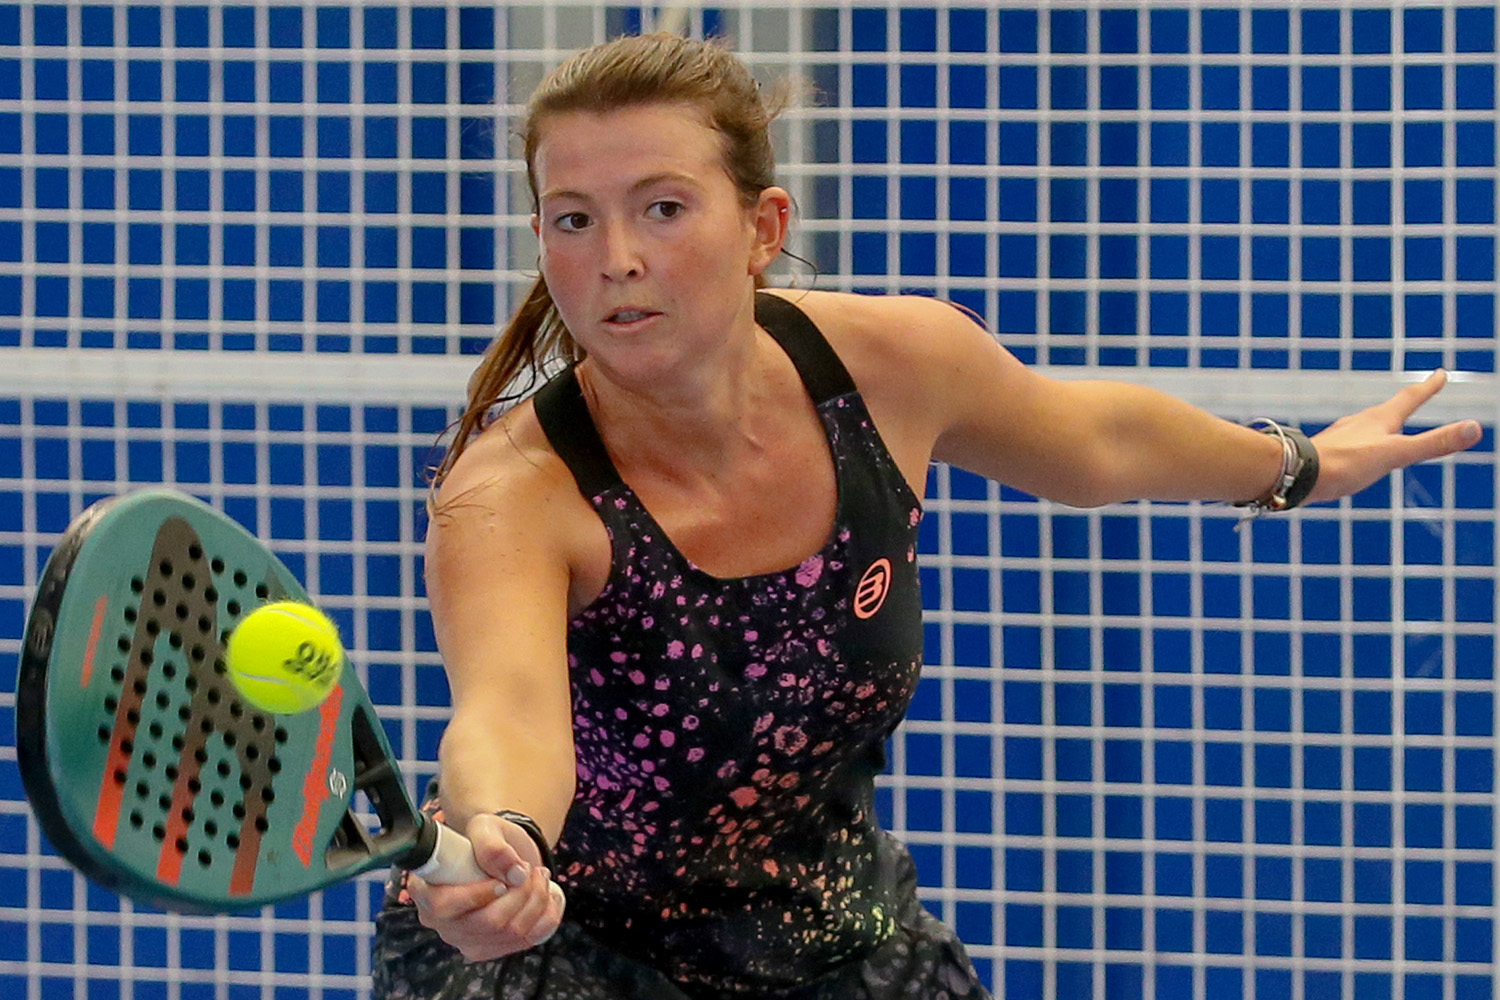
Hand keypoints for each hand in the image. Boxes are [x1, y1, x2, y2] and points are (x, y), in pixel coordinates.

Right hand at [407, 813, 565, 962]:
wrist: (504, 859)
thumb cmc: (487, 842)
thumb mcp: (486, 827)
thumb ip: (492, 844)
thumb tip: (514, 872)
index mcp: (425, 890)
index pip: (443, 906)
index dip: (476, 895)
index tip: (501, 881)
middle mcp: (440, 922)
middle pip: (486, 923)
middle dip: (519, 894)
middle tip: (531, 870)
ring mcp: (465, 940)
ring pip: (509, 933)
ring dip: (536, 901)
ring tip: (540, 876)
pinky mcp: (490, 949)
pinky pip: (526, 940)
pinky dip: (545, 917)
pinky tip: (547, 897)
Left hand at [1306, 370, 1481, 504]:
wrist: (1294, 474)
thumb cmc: (1344, 464)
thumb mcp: (1396, 454)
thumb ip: (1433, 443)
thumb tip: (1474, 428)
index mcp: (1380, 420)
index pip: (1410, 398)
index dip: (1428, 387)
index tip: (1440, 373)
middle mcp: (1359, 423)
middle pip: (1389, 409)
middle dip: (1406, 402)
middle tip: (1417, 394)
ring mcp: (1342, 437)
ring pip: (1367, 426)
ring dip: (1382, 422)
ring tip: (1387, 423)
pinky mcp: (1328, 452)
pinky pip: (1351, 443)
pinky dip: (1362, 442)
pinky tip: (1353, 452)